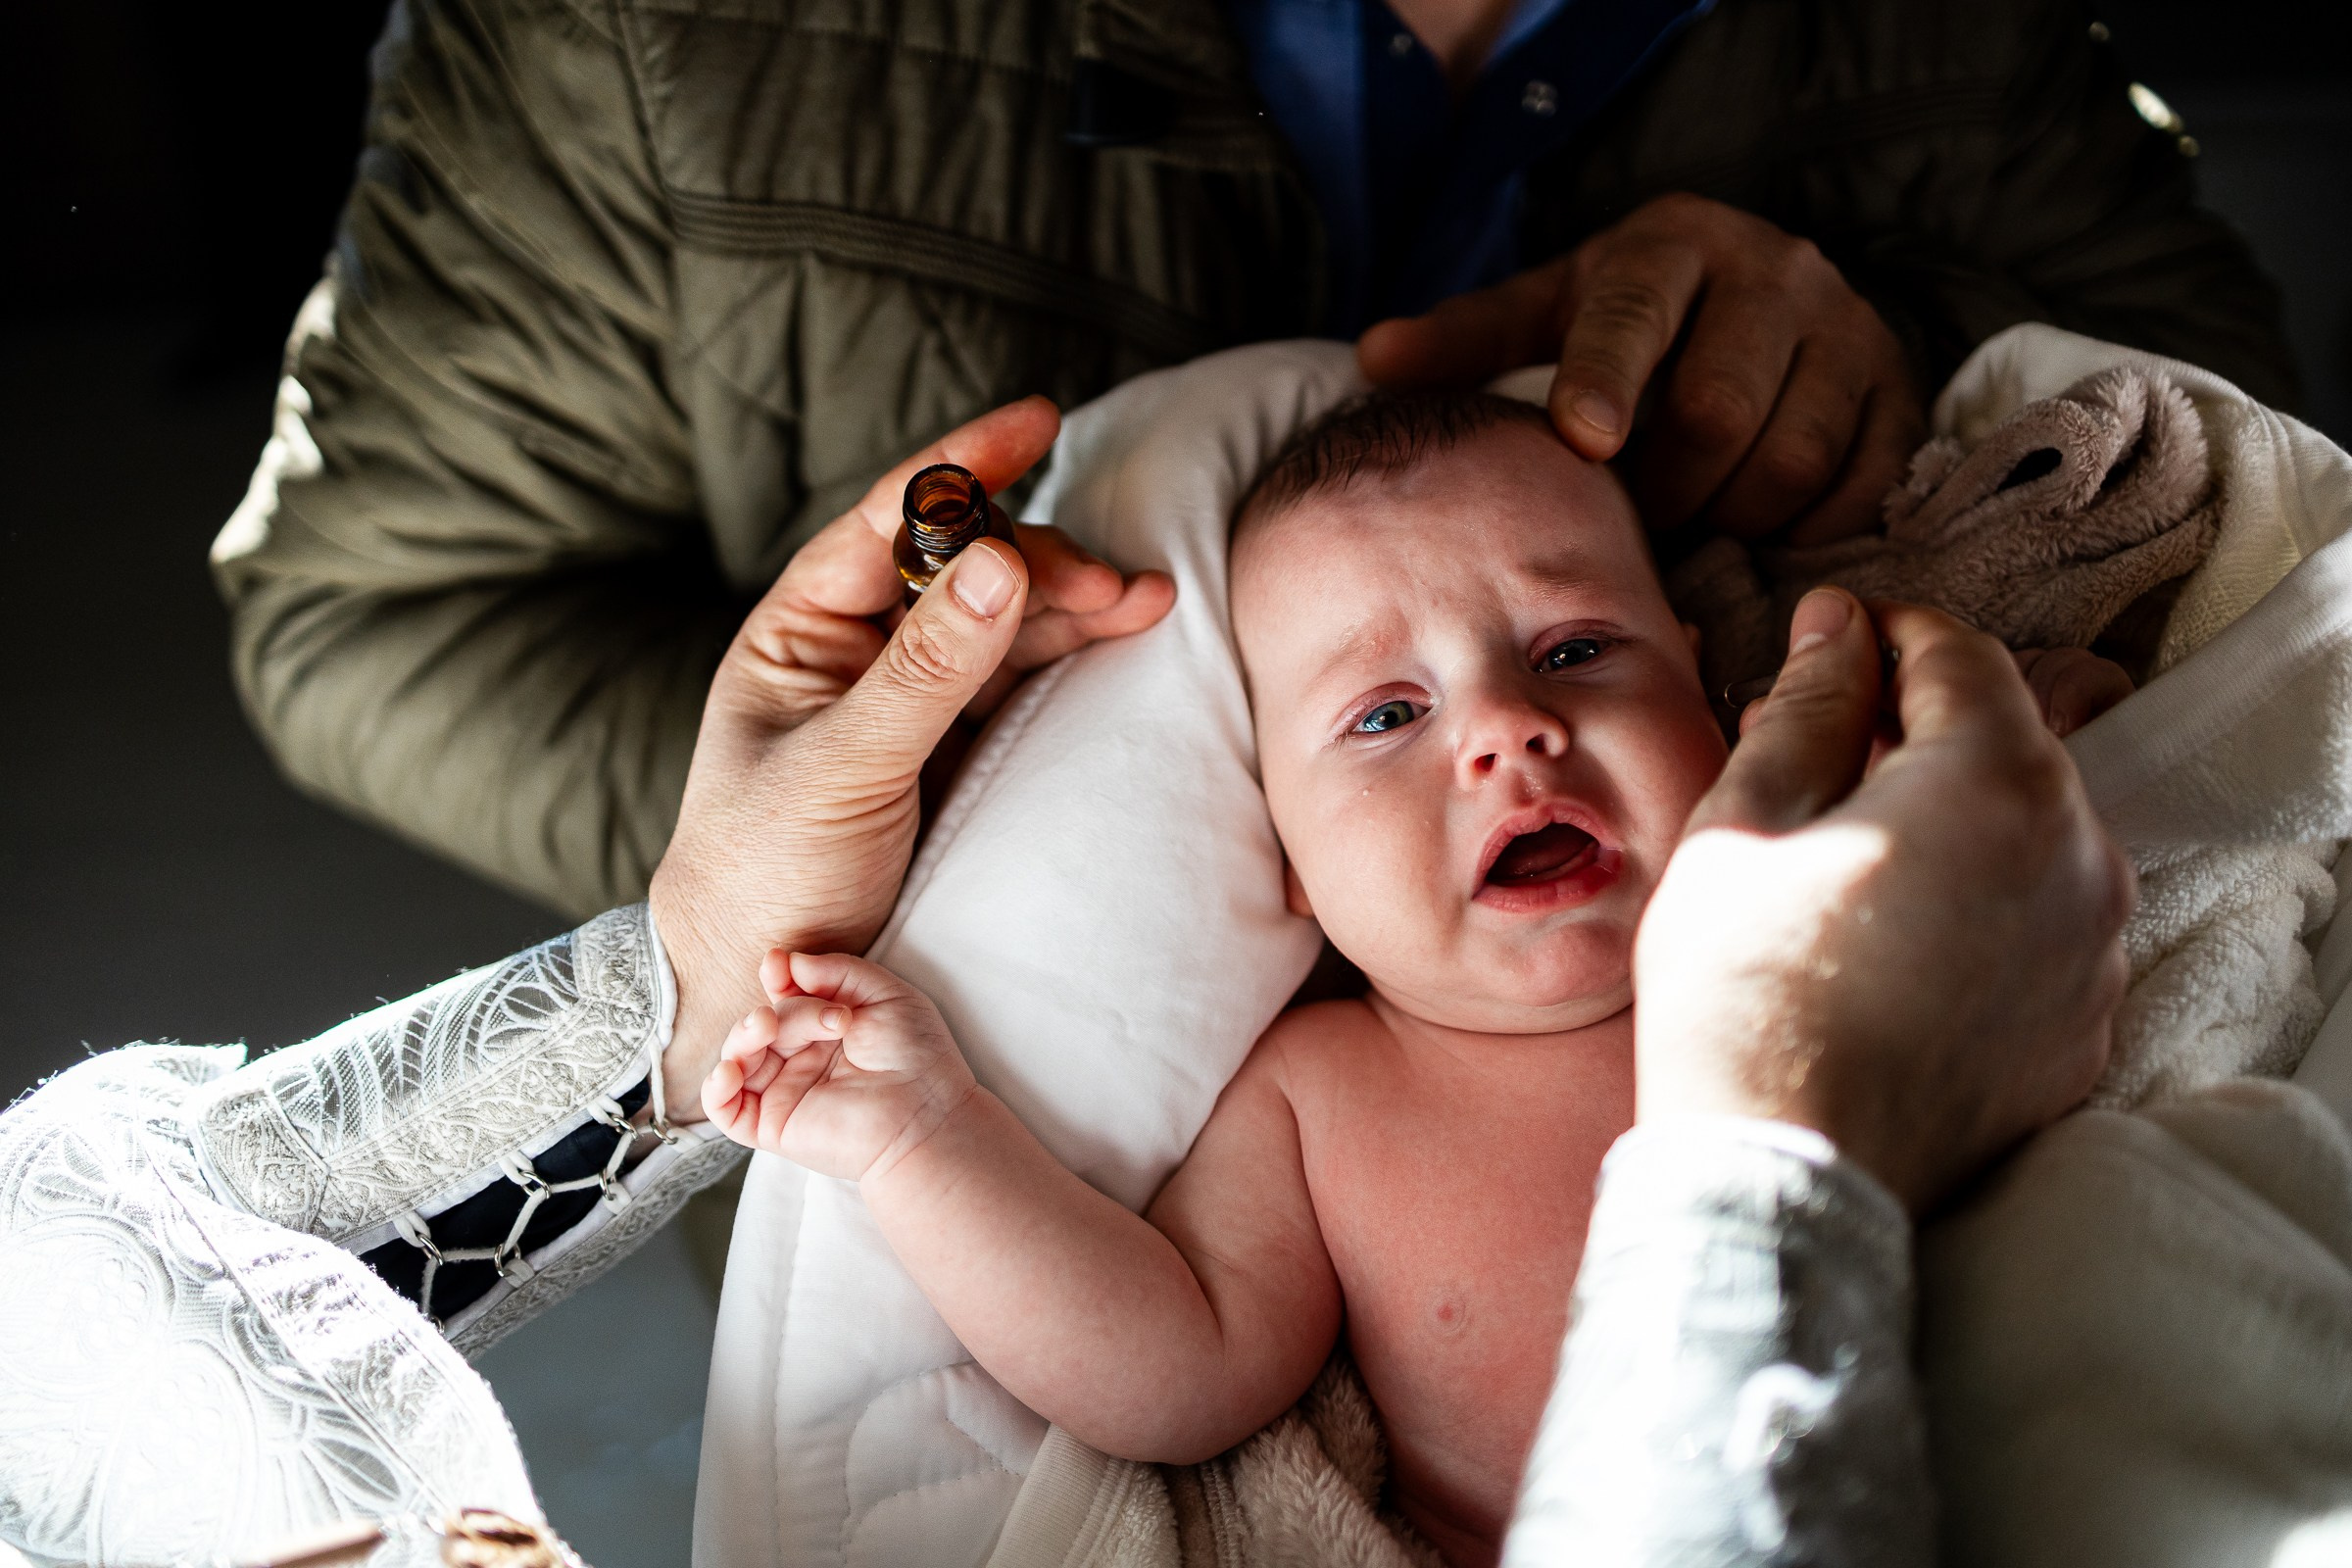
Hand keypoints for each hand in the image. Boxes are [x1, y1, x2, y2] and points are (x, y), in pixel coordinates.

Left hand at [650, 397, 1175, 1121]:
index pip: (890, 519)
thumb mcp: (840, 770)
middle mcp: (859, 650)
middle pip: (965, 567)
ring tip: (1146, 605)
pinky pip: (1023, 681)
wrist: (769, 991)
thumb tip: (999, 564)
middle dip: (1042, 560)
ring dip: (1074, 607)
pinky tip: (1120, 637)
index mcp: (802, 631)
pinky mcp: (957, 750)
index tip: (1040, 422)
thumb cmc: (764, 877)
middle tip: (1114, 585)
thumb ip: (924, 673)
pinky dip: (1073, 657)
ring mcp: (912, 699)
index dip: (964, 465)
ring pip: (1006, 622)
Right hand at [703, 951, 976, 1181]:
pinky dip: (716, 1088)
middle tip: (834, 1018)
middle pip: (766, 1021)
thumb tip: (786, 960)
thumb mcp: (885, 993)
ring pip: (739, 1056)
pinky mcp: (773, 1125)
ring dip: (745, 1034)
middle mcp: (803, 1058)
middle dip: (788, 1010)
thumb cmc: (917, 1056)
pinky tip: (730, 1069)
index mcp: (827, 1027)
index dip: (778, 978)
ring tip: (768, 1025)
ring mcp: (785, 1091)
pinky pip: (724, 1108)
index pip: (785, 996)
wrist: (927, 1115)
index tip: (778, 964)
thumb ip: (837, 970)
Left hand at [1357, 194, 1924, 543]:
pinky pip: (1850, 490)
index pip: (1638, 314)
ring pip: (1785, 459)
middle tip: (1628, 519)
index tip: (1583, 439)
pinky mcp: (1898, 395)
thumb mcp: (1551, 312)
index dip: (1608, 379)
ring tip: (1688, 519)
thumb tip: (1376, 359)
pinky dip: (1797, 530)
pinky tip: (1757, 528)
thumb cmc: (1632, 320)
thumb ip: (1469, 340)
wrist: (1766, 300)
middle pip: (1715, 410)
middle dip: (1661, 487)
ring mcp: (1847, 333)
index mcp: (1674, 246)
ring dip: (1724, 516)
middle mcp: (1775, 273)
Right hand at [1634, 589, 2134, 1212]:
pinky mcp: (2086, 1024)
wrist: (1786, 1166)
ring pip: (2029, 834)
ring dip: (1952, 818)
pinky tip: (1894, 937)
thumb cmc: (1746, 991)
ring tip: (1850, 854)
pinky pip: (2041, 924)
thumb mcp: (1745, 821)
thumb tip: (1835, 628)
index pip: (1958, 655)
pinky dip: (1981, 905)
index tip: (1827, 638)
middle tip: (1818, 751)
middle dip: (1917, 729)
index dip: (1883, 632)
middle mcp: (2079, 852)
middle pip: (2007, 743)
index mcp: (1994, 780)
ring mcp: (2095, 948)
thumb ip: (1807, 708)